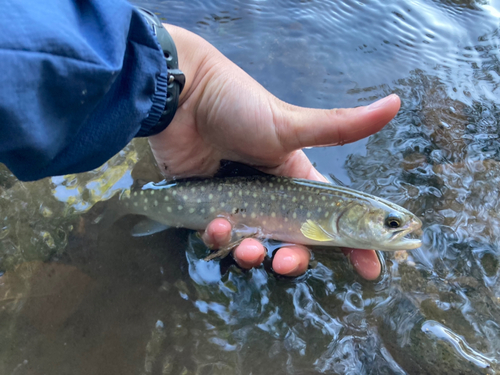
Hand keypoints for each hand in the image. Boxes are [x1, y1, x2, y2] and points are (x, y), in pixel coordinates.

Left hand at [148, 25, 400, 279]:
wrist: (181, 98)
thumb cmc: (238, 107)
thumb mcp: (290, 124)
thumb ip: (340, 127)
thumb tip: (395, 102)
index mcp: (296, 180)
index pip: (330, 220)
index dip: (352, 245)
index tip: (371, 269)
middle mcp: (270, 198)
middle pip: (292, 243)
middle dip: (293, 259)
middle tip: (287, 262)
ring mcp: (238, 206)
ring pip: (254, 247)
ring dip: (253, 254)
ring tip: (247, 247)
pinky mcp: (206, 210)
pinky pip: (218, 238)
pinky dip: (218, 238)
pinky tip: (215, 224)